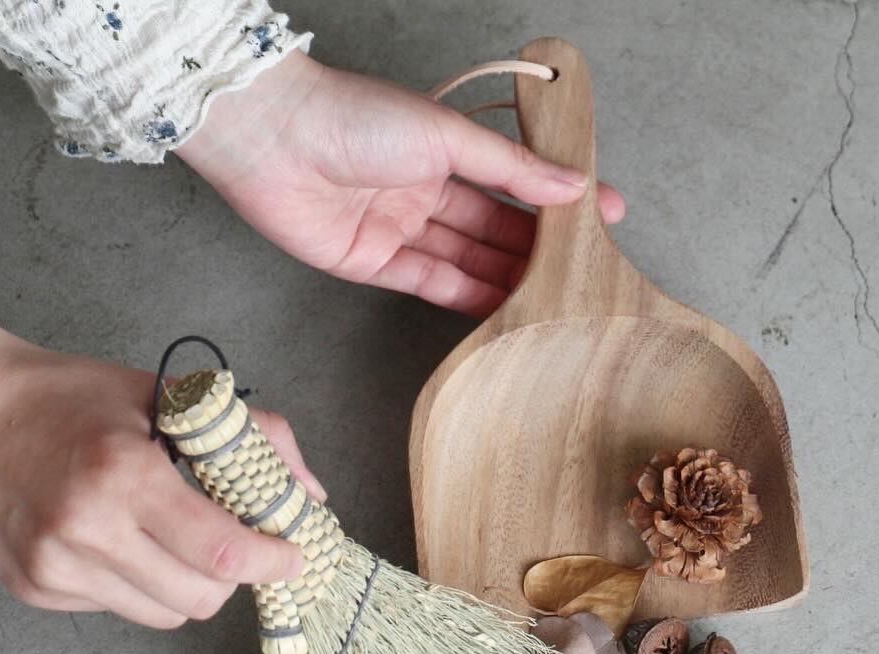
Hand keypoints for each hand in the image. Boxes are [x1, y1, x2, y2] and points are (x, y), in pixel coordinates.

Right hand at [0, 337, 323, 628]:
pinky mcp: (34, 589)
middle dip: (232, 575)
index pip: (222, 552)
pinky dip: (135, 582)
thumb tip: (308, 492)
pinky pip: (117, 607)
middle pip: (200, 598)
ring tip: (172, 537)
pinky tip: (116, 538)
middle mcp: (86, 531)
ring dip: (186, 584)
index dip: (271, 562)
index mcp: (124, 475)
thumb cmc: (66, 397)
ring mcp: (55, 568)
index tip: (291, 555)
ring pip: (163, 614)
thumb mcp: (165, 396)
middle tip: (234, 542)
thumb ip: (250, 437)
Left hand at [178, 52, 626, 316]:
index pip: (515, 182)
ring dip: (507, 280)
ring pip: (466, 260)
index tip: (605, 220)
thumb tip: (573, 185)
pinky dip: (466, 297)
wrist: (273, 140)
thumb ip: (510, 168)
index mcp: (445, 149)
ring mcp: (399, 227)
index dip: (558, 202)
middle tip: (583, 276)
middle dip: (537, 250)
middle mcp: (425, 189)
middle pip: (492, 229)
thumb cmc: (356, 118)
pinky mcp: (373, 262)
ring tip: (553, 303)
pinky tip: (503, 311)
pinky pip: (430, 284)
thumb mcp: (447, 136)